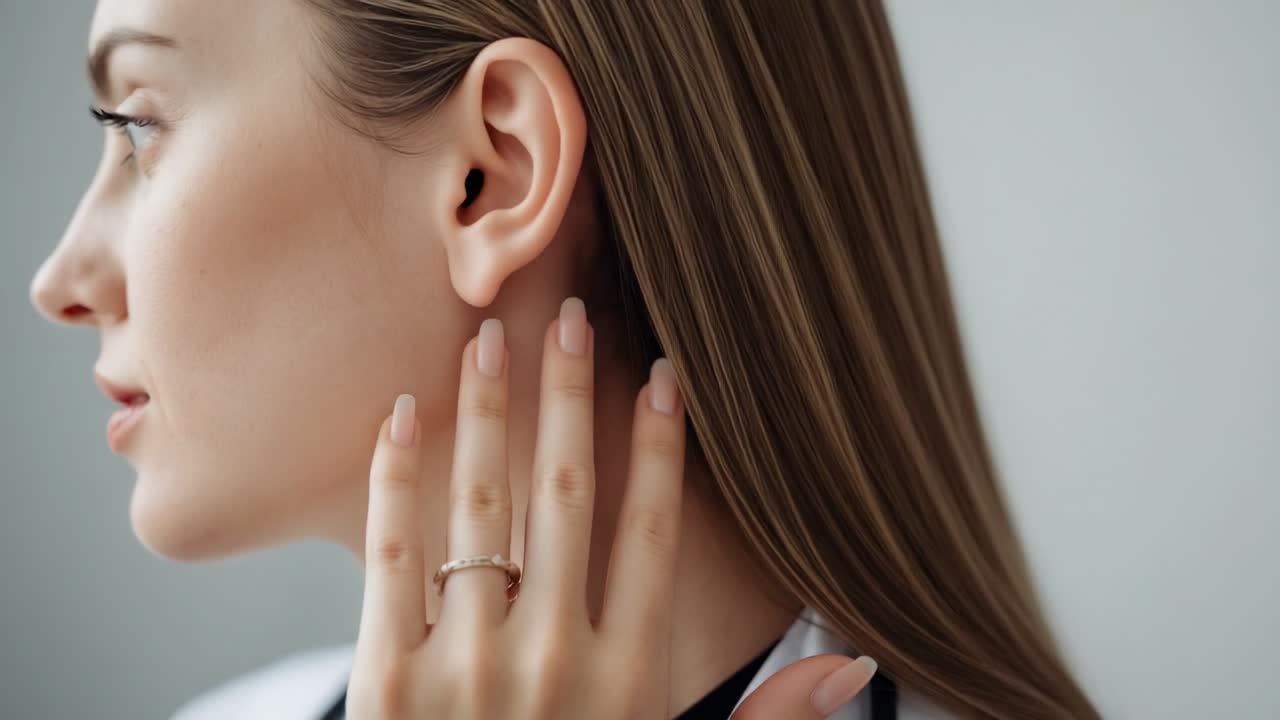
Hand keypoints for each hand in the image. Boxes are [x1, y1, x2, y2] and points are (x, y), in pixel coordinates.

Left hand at [346, 297, 876, 717]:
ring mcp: (465, 668)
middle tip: (570, 314)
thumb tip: (855, 665)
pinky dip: (393, 483)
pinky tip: (400, 414)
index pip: (651, 534)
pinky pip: (389, 560)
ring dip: (485, 414)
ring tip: (488, 338)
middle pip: (565, 496)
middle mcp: (552, 661)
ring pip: (479, 510)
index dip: (659, 447)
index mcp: (628, 680)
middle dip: (568, 396)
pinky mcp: (388, 684)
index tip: (662, 374)